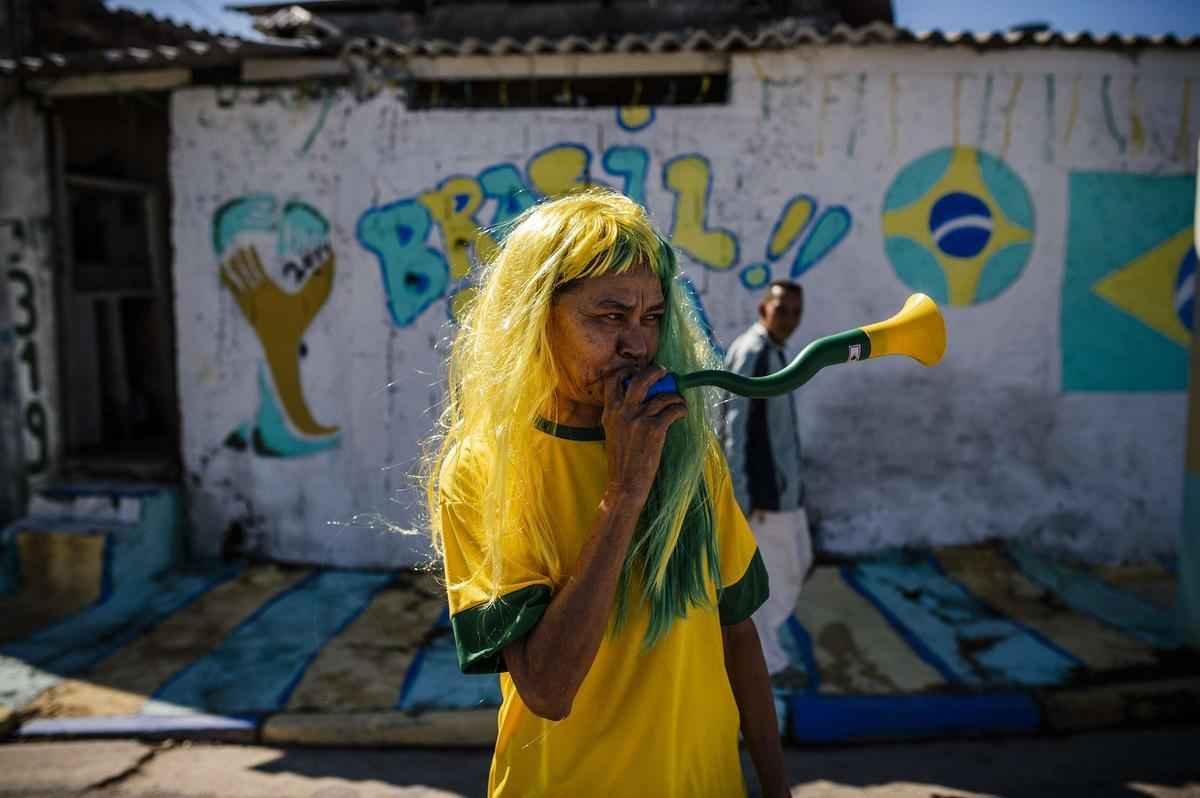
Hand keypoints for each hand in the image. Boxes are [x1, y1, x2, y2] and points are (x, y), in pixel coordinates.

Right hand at [601, 366, 687, 506]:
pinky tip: (682, 413)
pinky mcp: (654, 429)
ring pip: (662, 396)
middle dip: (655, 372)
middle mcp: (622, 411)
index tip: (639, 371)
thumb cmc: (622, 460)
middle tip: (664, 373)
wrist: (625, 482)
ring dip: (675, 396)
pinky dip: (681, 409)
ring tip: (679, 401)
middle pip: (640, 379)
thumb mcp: (613, 432)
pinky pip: (673, 410)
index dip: (628, 371)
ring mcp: (638, 419)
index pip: (613, 380)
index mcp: (610, 412)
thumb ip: (621, 414)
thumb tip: (641, 399)